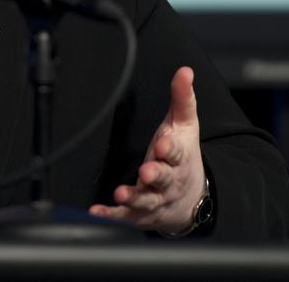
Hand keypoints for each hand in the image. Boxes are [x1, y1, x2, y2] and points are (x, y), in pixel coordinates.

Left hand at [88, 66, 205, 234]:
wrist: (191, 198)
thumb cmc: (183, 157)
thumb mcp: (185, 126)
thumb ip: (182, 98)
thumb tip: (184, 71)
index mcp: (179, 158)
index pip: (176, 152)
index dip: (169, 149)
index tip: (163, 144)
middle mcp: (168, 181)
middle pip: (163, 179)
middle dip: (155, 175)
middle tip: (146, 171)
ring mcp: (155, 199)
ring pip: (146, 201)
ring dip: (133, 197)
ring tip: (120, 194)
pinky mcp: (140, 214)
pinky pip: (126, 217)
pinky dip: (112, 216)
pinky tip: (97, 212)